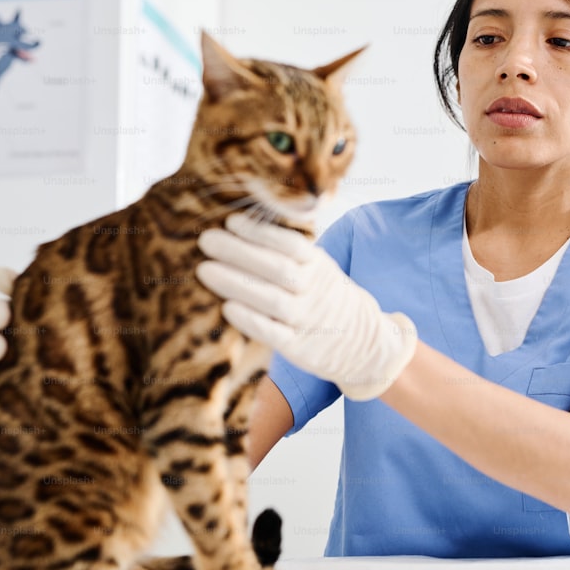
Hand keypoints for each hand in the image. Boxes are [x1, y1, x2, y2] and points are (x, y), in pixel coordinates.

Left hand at [197, 214, 416, 400]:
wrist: (364, 343)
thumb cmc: (327, 298)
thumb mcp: (320, 268)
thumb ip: (290, 252)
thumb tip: (245, 226)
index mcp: (320, 266)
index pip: (291, 244)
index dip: (261, 231)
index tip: (231, 221)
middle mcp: (316, 291)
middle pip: (277, 268)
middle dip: (239, 252)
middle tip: (207, 240)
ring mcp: (309, 320)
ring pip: (272, 300)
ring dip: (237, 284)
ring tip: (205, 270)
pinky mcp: (300, 348)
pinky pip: (274, 334)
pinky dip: (250, 321)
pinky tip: (227, 308)